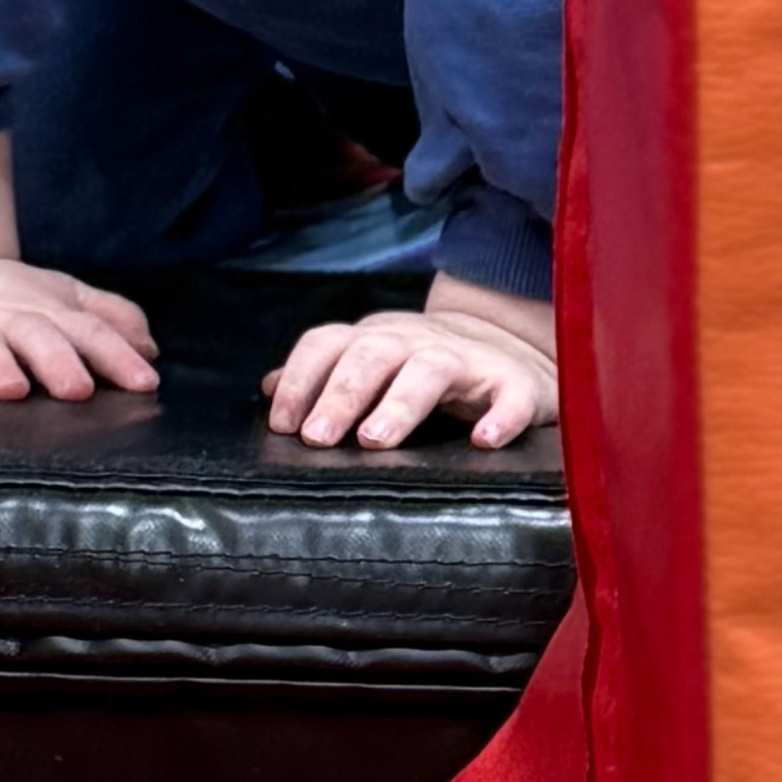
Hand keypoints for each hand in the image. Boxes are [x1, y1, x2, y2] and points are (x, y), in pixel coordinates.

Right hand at [0, 257, 160, 401]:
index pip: (89, 332)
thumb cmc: (16, 302)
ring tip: (8, 388)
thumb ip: (109, 320)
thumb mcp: (66, 301)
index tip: (144, 382)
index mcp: (48, 313)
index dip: (117, 356)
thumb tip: (150, 349)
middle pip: (36, 336)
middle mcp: (8, 319)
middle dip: (56, 360)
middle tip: (76, 388)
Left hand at [262, 274, 555, 449]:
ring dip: (400, 403)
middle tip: (317, 438)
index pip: (326, 345)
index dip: (300, 380)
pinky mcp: (515, 384)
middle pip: (372, 356)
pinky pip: (510, 397)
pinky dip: (500, 416)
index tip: (282, 424)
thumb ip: (323, 373)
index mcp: (374, 339)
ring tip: (376, 440)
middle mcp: (414, 342)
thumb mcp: (371, 359)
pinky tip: (483, 442)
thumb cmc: (422, 363)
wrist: (509, 346)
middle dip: (340, 394)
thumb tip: (267, 388)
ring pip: (430, 371)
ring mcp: (467, 360)